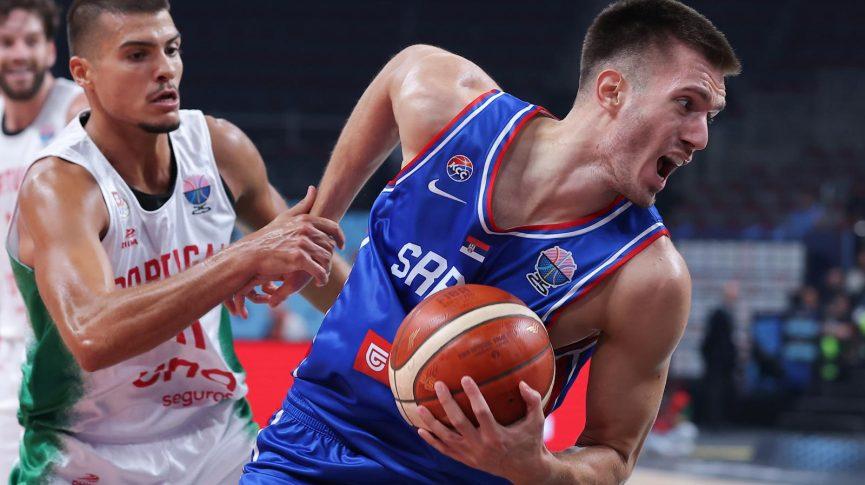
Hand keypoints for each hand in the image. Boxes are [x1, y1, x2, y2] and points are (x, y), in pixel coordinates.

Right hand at [225, 186, 344, 313]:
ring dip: (326, 269)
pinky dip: (322, 278)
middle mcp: (306, 230)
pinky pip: (319, 270)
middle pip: (329, 245)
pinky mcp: (299, 259)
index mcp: (305, 220)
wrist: (251, 254)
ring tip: (322, 275)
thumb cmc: (268, 237)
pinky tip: (319, 282)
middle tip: (324, 266)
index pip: (332, 227)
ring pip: (326, 258)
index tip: (341, 246)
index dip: (340, 237)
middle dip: (329, 257)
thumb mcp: (285, 217)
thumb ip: (303, 204)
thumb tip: (314, 188)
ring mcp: (302, 244)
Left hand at [416, 377, 554, 483]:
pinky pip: (445, 450)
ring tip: (419, 407)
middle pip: (459, 423)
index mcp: (497, 436)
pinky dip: (432, 441)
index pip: (482, 412)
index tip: (464, 378)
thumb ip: (532, 401)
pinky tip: (420, 430)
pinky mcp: (466, 460)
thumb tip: (522, 382)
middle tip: (438, 385)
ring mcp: (471, 455)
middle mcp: (481, 446)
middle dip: (447, 403)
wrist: (525, 470)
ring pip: (447, 438)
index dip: (473, 395)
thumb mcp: (537, 422)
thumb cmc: (530, 442)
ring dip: (432, 423)